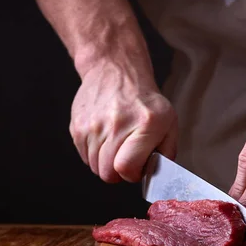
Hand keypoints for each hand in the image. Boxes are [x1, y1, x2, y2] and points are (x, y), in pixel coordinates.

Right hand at [69, 61, 176, 182]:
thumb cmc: (143, 99)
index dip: (132, 174)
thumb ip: (166, 151)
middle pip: (107, 173)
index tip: (136, 167)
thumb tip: (156, 174)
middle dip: (118, 171)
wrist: (115, 71)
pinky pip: (84, 155)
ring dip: (105, 162)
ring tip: (115, 143)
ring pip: (94, 166)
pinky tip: (104, 137)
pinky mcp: (77, 126)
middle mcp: (116, 124)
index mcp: (144, 124)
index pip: (126, 167)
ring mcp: (93, 125)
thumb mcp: (168, 120)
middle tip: (126, 157)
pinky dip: (94, 152)